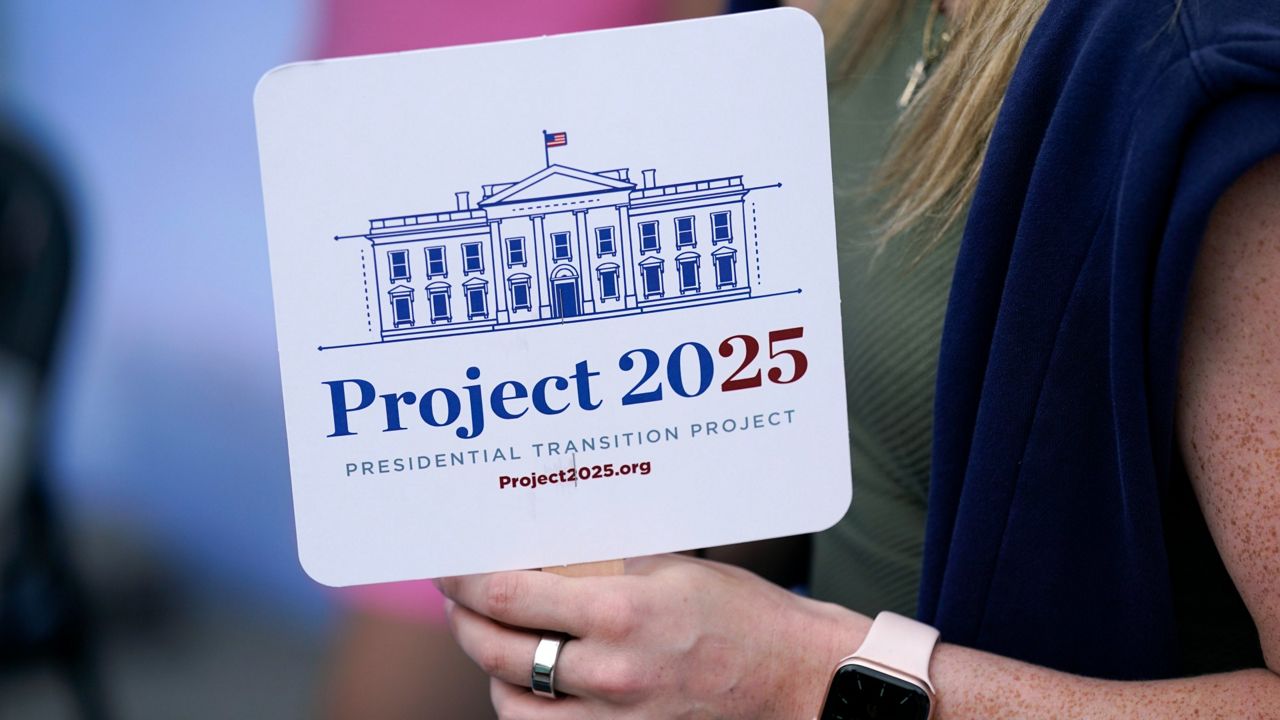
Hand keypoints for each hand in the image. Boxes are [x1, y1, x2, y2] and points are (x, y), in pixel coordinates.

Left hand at [437, 554, 868, 718]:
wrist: (796, 678)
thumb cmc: (742, 614)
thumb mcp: (670, 567)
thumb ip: (603, 563)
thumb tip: (543, 551)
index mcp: (620, 612)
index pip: (509, 596)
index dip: (464, 581)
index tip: (446, 568)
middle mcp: (608, 673)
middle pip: (498, 653)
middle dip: (465, 623)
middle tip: (458, 601)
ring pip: (513, 706)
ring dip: (493, 671)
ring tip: (493, 641)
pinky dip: (529, 709)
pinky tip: (533, 683)